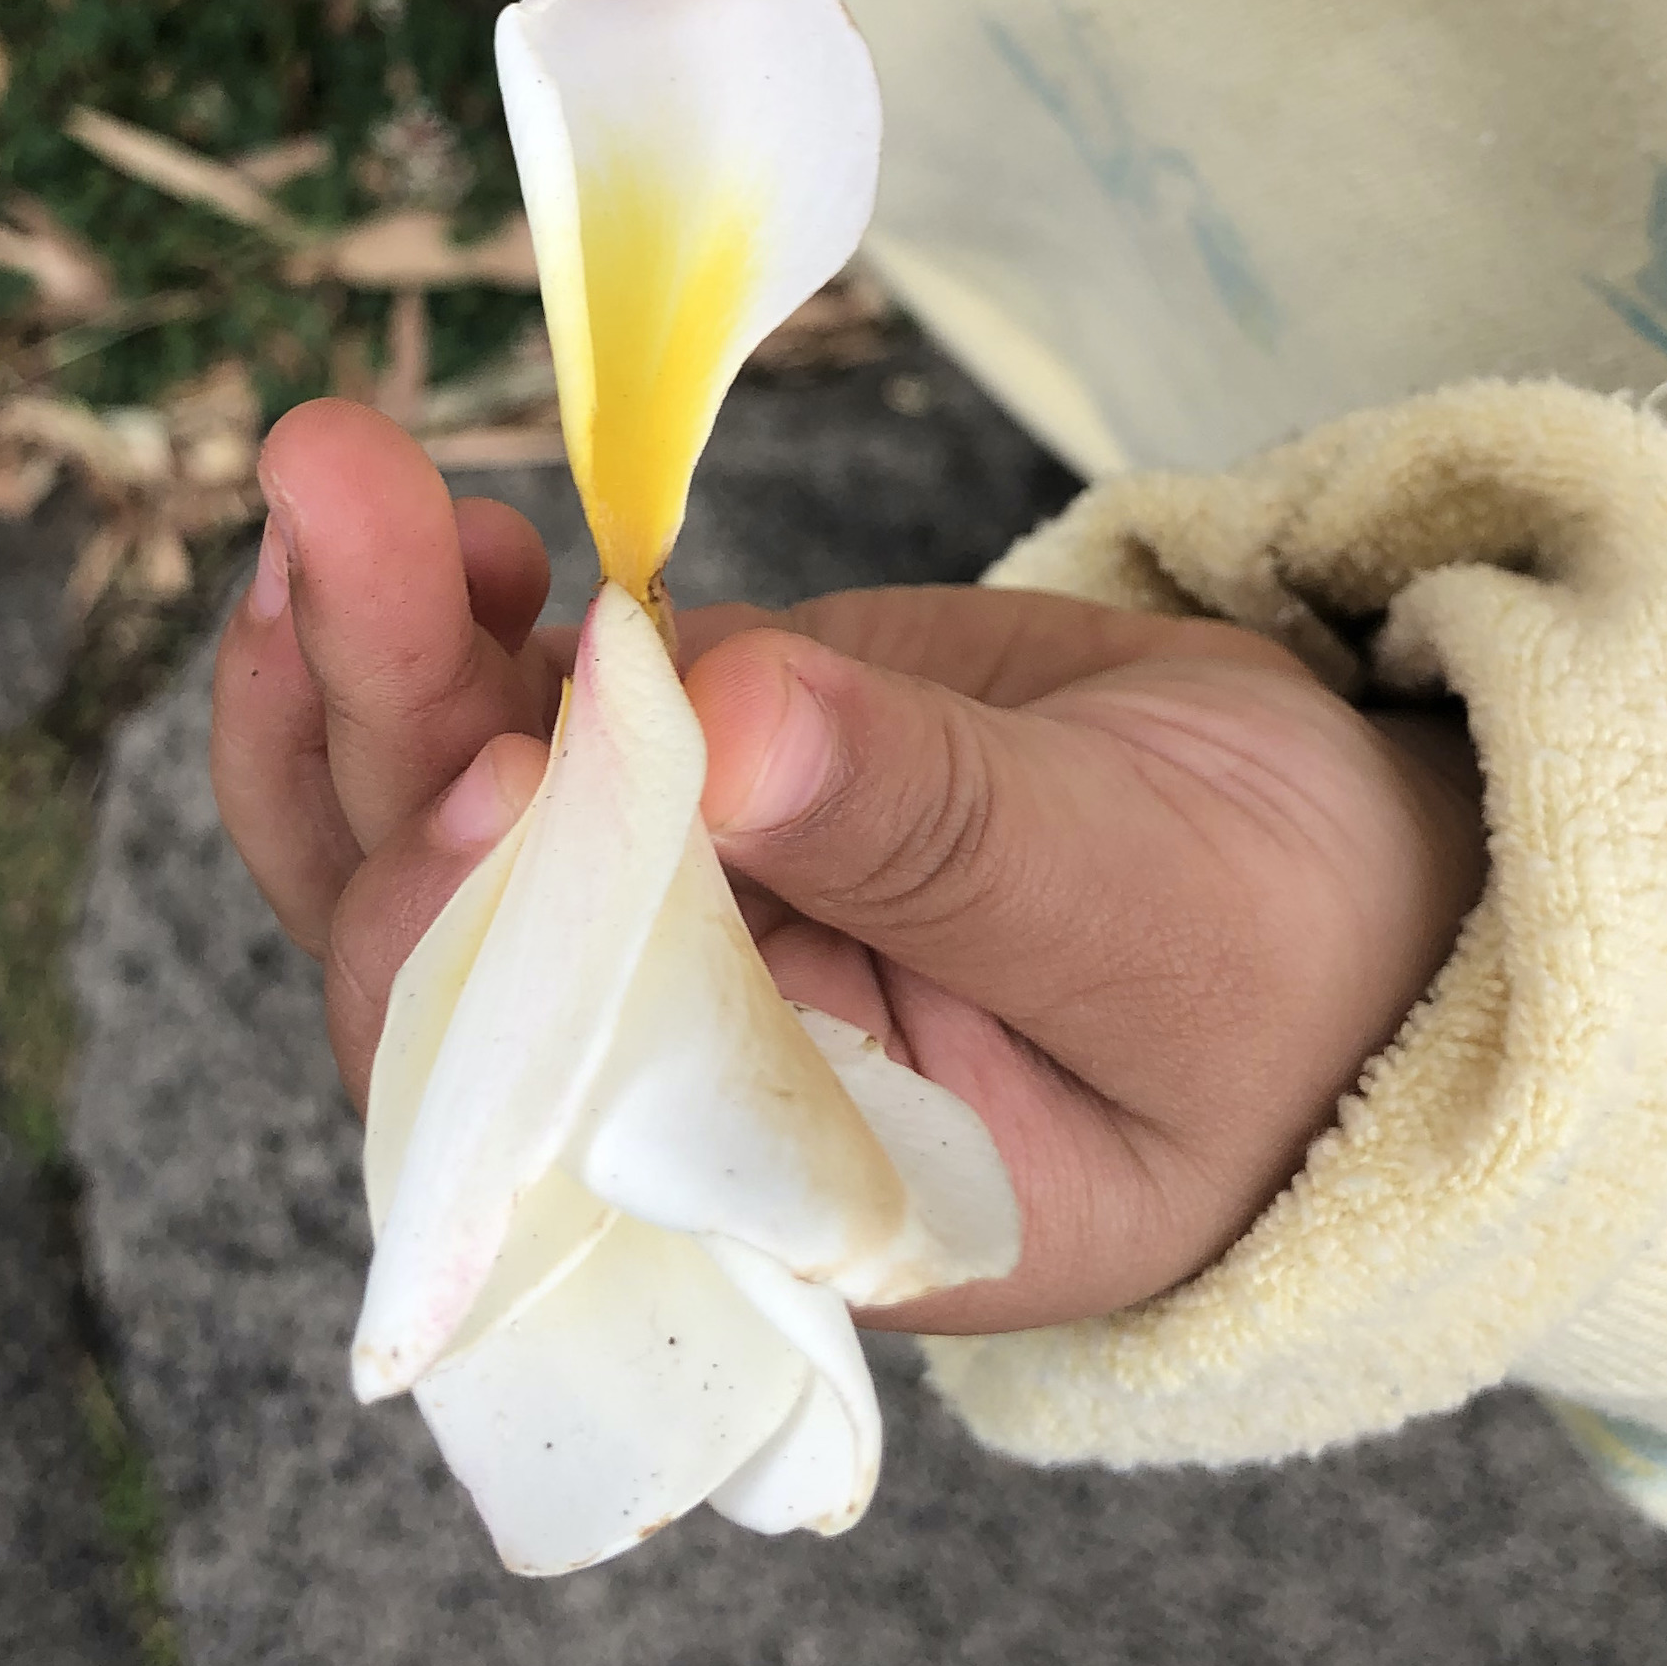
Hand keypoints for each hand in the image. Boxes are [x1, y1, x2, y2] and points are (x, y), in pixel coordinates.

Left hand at [213, 401, 1491, 1332]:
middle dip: (375, 717)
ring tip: (345, 475)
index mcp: (765, 1190)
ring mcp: (648, 905)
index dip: (466, 949)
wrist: (1328, 864)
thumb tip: (716, 717)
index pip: (534, 1121)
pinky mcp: (672, 766)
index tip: (492, 761)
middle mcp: (657, 1070)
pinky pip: (508, 706)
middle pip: (437, 930)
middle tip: (338, 496)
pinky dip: (447, 615)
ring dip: (369, 645)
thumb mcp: (1148, 908)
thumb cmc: (1282, 955)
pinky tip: (444, 524)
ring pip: (430, 810)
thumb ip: (936, 833)